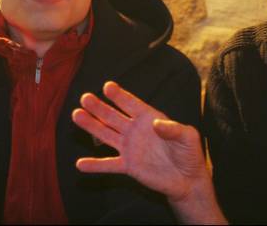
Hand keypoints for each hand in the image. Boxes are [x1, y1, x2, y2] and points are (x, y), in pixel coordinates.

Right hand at [71, 81, 208, 201]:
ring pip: (106, 135)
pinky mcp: (128, 166)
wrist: (188, 179)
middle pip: (113, 116)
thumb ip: (174, 129)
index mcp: (150, 118)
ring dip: (91, 126)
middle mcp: (136, 131)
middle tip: (85, 97)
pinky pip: (109, 164)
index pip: (132, 104)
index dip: (120, 95)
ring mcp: (130, 148)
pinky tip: (80, 164)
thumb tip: (155, 124)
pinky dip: (95, 165)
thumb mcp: (188, 136)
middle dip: (99, 107)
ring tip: (77, 115)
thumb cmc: (189, 153)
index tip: (108, 86)